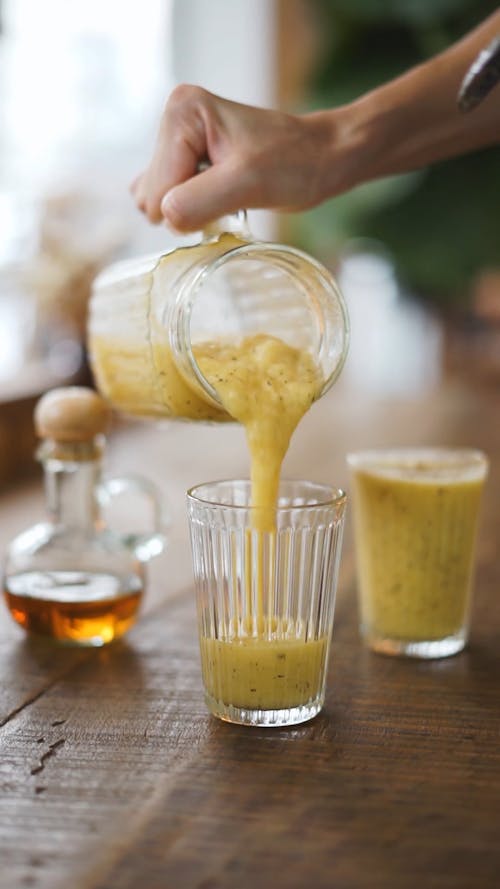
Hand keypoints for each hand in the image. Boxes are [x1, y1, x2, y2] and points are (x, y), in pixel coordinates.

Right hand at [131, 84, 351, 231]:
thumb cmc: (294, 163)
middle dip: (188, 206)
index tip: (230, 191)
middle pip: (151, 194)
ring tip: (228, 193)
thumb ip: (198, 201)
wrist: (321, 158)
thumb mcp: (247, 183)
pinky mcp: (186, 162)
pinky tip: (221, 197)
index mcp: (182, 112)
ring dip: (191, 210)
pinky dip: (192, 210)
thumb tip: (165, 218)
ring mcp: (177, 142)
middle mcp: (173, 120)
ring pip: (157, 201)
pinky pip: (169, 201)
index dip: (192, 204)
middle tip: (230, 193)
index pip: (157, 188)